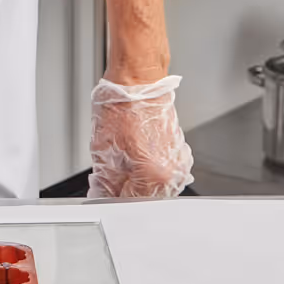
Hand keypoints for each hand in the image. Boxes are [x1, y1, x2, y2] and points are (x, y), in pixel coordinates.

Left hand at [86, 74, 190, 198]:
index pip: (129, 202)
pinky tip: (135, 158)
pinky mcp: (180, 153)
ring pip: (156, 187)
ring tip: (122, 163)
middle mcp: (172, 171)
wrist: (139, 81)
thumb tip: (103, 194)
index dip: (111, 198)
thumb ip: (106, 181)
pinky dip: (149, 172)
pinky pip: (164, 174)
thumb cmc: (122, 106)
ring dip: (138, 183)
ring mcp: (179, 162)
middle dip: (125, 191)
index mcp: (154, 174)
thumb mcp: (103, 150)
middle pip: (145, 197)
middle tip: (108, 178)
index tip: (103, 192)